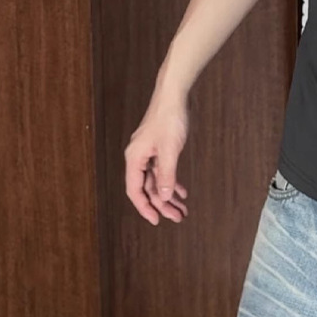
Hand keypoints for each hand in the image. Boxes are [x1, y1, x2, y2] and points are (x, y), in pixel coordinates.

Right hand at [124, 92, 189, 224]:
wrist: (174, 96)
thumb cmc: (169, 119)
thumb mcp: (170, 150)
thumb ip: (166, 175)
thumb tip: (163, 197)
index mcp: (135, 158)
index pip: (135, 190)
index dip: (144, 207)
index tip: (156, 221)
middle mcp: (139, 157)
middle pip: (148, 188)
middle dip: (162, 205)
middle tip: (178, 217)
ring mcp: (148, 154)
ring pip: (156, 182)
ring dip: (168, 196)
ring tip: (182, 209)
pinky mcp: (158, 149)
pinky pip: (162, 171)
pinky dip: (172, 182)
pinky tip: (182, 192)